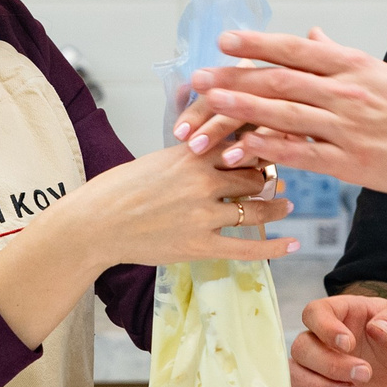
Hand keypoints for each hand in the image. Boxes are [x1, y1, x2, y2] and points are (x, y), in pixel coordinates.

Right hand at [0, 153, 289, 346]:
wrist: (95, 224)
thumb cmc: (119, 189)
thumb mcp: (157, 160)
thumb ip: (190, 156)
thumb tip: (217, 151)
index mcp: (190, 155)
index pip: (240, 140)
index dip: (264, 141)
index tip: (278, 140)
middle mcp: (202, 181)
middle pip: (255, 174)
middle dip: (271, 175)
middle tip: (282, 176)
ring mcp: (203, 215)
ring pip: (256, 208)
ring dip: (276, 206)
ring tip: (286, 204)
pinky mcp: (200, 245)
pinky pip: (247, 247)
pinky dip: (274, 246)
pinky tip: (292, 243)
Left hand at [179, 29, 386, 201]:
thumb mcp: (385, 73)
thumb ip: (342, 57)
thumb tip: (314, 36)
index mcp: (356, 66)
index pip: (296, 50)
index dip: (257, 44)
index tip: (224, 40)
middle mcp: (349, 92)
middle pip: (280, 80)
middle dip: (234, 79)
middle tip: (198, 77)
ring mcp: (349, 128)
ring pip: (285, 115)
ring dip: (241, 111)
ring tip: (208, 108)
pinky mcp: (352, 164)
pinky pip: (303, 154)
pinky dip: (270, 150)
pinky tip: (242, 150)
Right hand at [289, 292, 386, 386]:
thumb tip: (379, 328)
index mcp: (340, 313)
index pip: (314, 312)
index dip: (325, 328)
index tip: (348, 343)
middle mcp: (320, 338)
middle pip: (301, 347)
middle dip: (330, 365)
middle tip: (365, 374)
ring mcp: (316, 367)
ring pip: (294, 374)